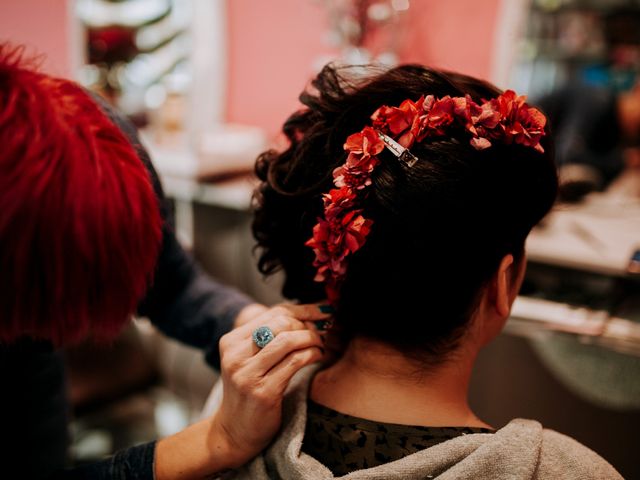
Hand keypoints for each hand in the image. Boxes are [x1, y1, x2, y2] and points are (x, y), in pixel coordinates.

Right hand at [212, 303, 329, 467]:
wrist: (235, 431)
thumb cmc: (250, 391)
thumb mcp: (251, 359)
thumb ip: (271, 336)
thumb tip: (308, 313)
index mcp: (231, 341)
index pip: (273, 313)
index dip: (303, 309)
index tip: (324, 310)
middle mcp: (235, 355)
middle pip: (281, 322)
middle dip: (308, 324)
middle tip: (322, 331)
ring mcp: (247, 374)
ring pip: (288, 340)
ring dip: (312, 338)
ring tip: (321, 344)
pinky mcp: (263, 391)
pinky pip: (295, 361)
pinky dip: (312, 354)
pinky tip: (318, 356)